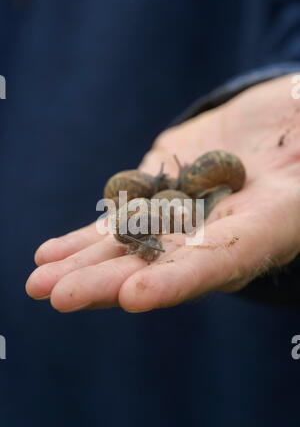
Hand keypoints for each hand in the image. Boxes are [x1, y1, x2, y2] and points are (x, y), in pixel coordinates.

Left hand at [26, 75, 299, 311]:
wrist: (278, 128)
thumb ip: (295, 165)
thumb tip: (294, 150)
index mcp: (263, 228)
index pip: (220, 261)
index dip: (179, 280)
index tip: (134, 296)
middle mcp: (216, 235)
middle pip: (161, 265)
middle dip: (110, 283)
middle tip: (59, 298)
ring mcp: (182, 219)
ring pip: (129, 249)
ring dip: (82, 267)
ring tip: (38, 283)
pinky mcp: (156, 198)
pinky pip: (117, 223)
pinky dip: (83, 240)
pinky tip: (47, 255)